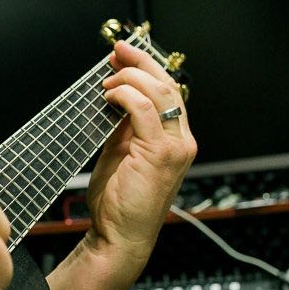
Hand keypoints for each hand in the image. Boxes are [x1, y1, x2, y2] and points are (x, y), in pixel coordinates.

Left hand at [88, 41, 197, 260]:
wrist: (119, 237)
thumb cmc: (118, 202)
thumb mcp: (120, 153)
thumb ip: (123, 126)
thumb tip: (114, 98)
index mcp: (174, 140)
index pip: (167, 92)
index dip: (145, 68)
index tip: (122, 55)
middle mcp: (181, 141)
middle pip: (167, 85)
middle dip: (140, 63)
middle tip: (116, 51)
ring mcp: (175, 147)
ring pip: (159, 93)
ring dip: (130, 79)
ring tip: (107, 80)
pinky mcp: (161, 154)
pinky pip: (145, 110)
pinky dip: (126, 96)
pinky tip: (109, 97)